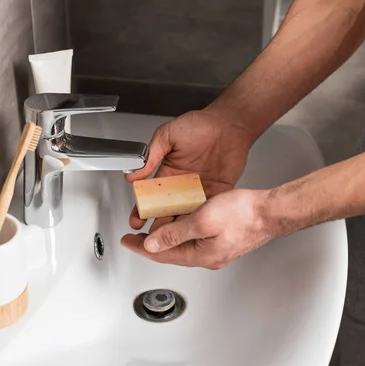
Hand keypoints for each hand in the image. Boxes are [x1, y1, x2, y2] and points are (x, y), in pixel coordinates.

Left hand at [121, 189, 275, 269]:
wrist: (271, 211)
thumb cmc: (244, 214)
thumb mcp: (202, 221)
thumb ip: (174, 234)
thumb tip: (152, 245)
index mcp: (201, 255)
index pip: (161, 254)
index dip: (140, 247)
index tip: (127, 242)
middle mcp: (208, 256)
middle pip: (171, 252)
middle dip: (150, 244)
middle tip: (134, 238)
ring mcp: (217, 249)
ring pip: (183, 244)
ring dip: (166, 236)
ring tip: (153, 227)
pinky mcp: (224, 239)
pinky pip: (196, 238)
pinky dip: (182, 230)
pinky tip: (180, 220)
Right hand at [125, 108, 254, 231]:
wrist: (230, 123)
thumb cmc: (201, 124)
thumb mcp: (168, 135)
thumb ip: (151, 154)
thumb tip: (133, 173)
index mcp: (167, 173)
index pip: (150, 197)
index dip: (142, 210)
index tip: (135, 221)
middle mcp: (182, 186)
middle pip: (166, 211)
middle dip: (157, 226)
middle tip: (150, 240)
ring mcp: (199, 191)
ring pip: (185, 215)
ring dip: (178, 229)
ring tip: (170, 241)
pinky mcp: (216, 193)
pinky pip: (206, 211)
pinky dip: (200, 222)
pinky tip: (193, 231)